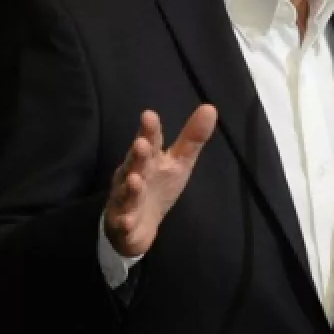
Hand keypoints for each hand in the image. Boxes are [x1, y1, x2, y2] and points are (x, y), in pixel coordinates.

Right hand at [103, 105, 217, 257]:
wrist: (136, 225)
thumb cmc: (158, 185)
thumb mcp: (179, 162)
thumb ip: (192, 138)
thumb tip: (210, 107)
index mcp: (149, 159)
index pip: (150, 141)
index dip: (150, 130)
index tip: (149, 115)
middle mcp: (133, 175)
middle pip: (135, 163)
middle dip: (138, 154)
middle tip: (141, 143)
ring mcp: (126, 199)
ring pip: (127, 193)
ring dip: (131, 187)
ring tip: (134, 180)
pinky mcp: (123, 222)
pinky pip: (124, 222)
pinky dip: (125, 221)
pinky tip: (128, 220)